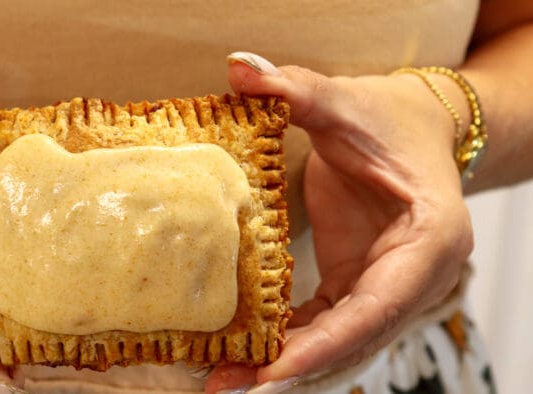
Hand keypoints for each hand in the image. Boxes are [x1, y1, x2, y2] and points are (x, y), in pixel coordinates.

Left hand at [206, 53, 473, 392]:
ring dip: (285, 366)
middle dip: (293, 369)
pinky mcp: (361, 286)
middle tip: (227, 386)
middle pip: (356, 340)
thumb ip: (297, 88)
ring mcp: (390, 287)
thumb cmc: (390, 120)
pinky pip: (326, 326)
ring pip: (340, 344)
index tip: (274, 370)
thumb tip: (241, 67)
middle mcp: (416, 277)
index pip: (379, 306)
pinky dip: (289, 342)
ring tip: (223, 381)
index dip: (327, 344)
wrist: (411, 128)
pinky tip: (244, 352)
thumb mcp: (346, 103)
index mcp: (430, 240)